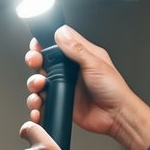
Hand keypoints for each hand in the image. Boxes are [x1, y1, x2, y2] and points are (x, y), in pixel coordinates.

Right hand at [26, 26, 149, 149]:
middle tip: (35, 62)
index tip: (36, 45)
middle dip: (34, 60)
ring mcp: (64, 86)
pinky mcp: (61, 101)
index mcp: (79, 55)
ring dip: (33, 83)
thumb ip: (77, 49)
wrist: (116, 116)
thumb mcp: (96, 64)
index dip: (44, 42)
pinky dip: (36, 104)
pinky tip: (38, 105)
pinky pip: (43, 101)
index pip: (57, 43)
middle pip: (43, 61)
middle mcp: (69, 70)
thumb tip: (61, 33)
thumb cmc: (114, 89)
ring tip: (39, 87)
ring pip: (39, 81)